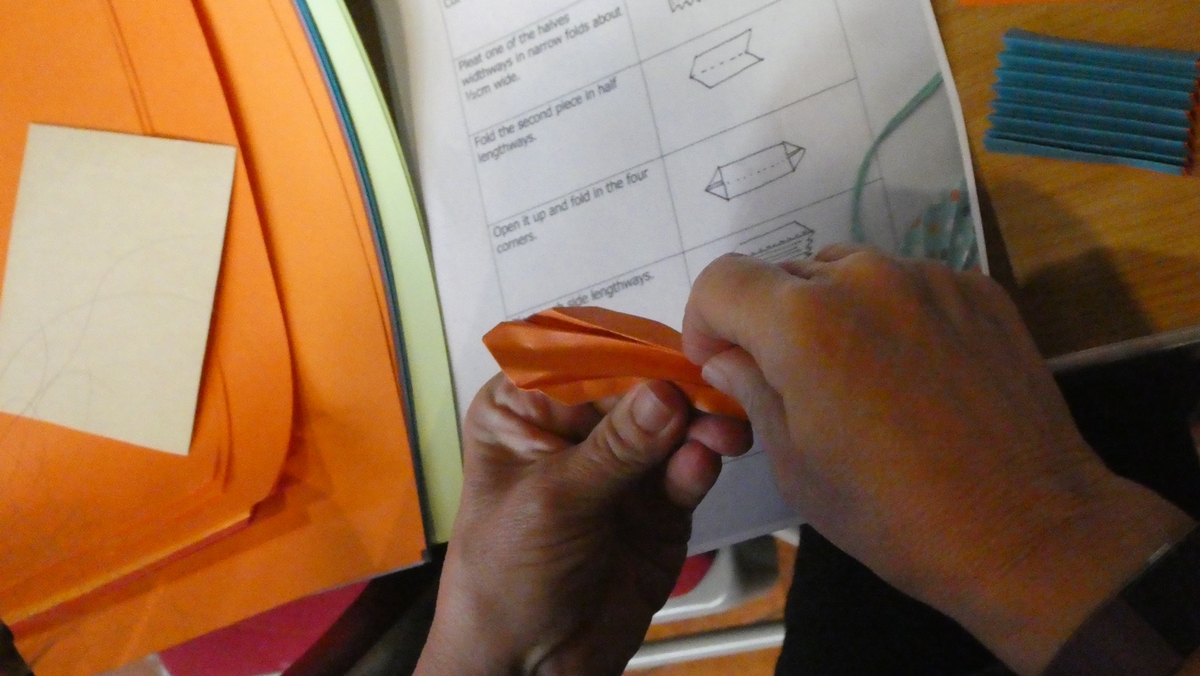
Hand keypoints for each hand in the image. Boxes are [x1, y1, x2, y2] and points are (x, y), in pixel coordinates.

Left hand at [415, 375, 750, 675]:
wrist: (529, 667)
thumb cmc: (506, 576)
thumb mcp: (552, 503)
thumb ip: (614, 449)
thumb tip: (666, 393)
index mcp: (526, 406)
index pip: (582, 355)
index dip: (629, 350)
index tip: (674, 354)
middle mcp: (576, 425)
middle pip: (637, 383)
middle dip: (676, 386)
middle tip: (715, 394)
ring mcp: (622, 464)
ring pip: (672, 422)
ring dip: (700, 422)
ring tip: (724, 433)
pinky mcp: (660, 503)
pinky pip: (687, 469)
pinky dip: (699, 462)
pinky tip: (705, 464)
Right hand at [682, 246, 1193, 674]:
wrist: (1029, 531)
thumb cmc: (893, 514)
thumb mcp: (796, 466)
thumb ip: (752, 393)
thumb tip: (730, 359)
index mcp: (803, 322)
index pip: (721, 280)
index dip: (705, 321)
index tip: (722, 364)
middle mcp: (863, 278)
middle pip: (785, 274)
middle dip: (769, 321)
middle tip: (790, 383)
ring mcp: (928, 278)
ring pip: (848, 273)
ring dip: (830, 313)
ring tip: (857, 377)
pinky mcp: (978, 290)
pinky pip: (908, 286)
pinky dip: (891, 317)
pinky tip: (915, 376)